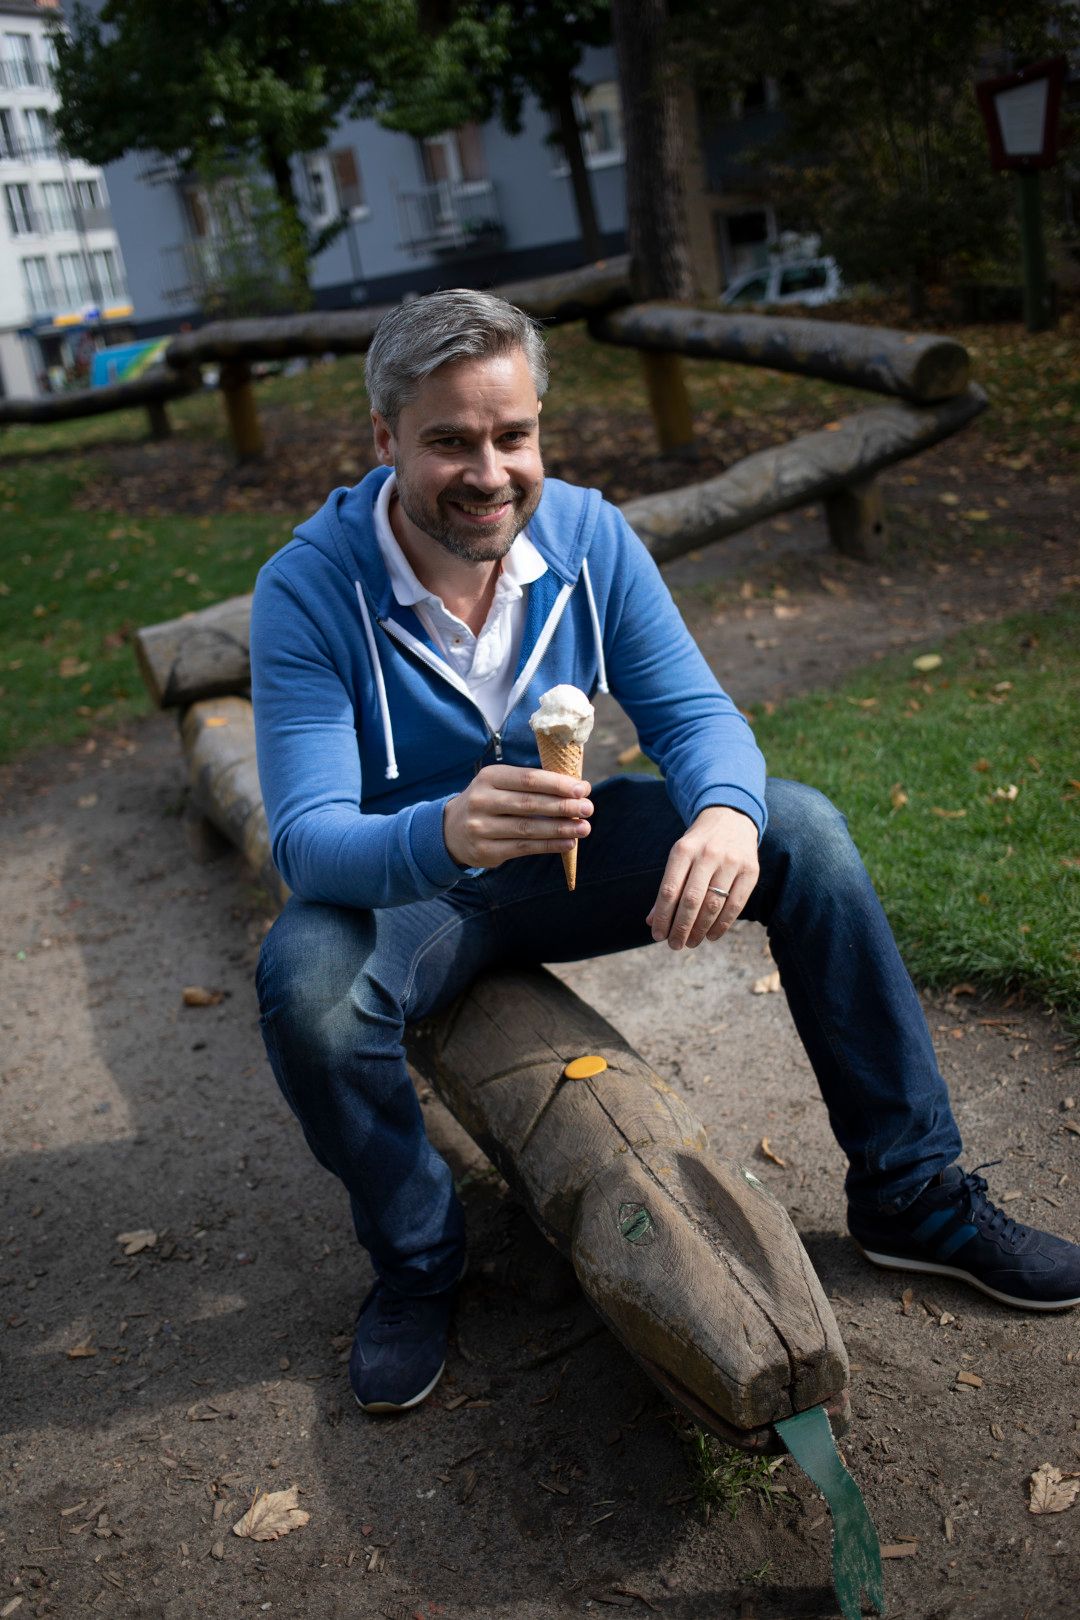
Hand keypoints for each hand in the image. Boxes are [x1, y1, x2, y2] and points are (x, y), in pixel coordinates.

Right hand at [443, 764, 591, 869]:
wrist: (451, 831)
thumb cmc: (490, 802)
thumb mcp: (500, 785)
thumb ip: (532, 785)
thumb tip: (577, 789)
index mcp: (489, 777)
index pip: (528, 779)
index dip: (557, 784)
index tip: (583, 789)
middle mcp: (482, 800)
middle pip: (530, 804)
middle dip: (563, 806)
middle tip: (588, 808)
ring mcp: (481, 827)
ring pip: (528, 828)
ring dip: (560, 829)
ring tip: (584, 828)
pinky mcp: (485, 850)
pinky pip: (523, 848)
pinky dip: (549, 846)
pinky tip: (568, 843)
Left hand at [646, 805, 758, 949]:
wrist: (732, 818)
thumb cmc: (698, 845)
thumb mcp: (679, 857)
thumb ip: (668, 887)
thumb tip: (652, 921)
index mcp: (684, 850)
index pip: (669, 890)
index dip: (663, 916)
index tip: (657, 935)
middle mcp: (708, 854)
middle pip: (691, 900)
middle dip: (681, 927)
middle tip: (674, 945)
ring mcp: (731, 862)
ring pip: (714, 904)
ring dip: (700, 929)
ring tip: (691, 942)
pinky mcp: (751, 871)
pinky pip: (736, 905)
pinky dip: (722, 925)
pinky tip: (711, 935)